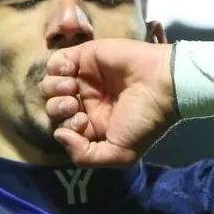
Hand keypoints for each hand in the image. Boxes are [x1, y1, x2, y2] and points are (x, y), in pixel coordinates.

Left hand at [41, 39, 176, 166]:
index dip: (66, 128)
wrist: (163, 85)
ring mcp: (85, 78)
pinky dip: (56, 68)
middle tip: (75, 106)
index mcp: (95, 125)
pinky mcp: (85, 56)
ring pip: (50, 86)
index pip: (64, 128)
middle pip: (53, 107)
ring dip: (54, 90)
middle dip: (58, 109)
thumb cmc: (144, 121)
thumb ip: (85, 156)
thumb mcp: (120, 154)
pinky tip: (70, 73)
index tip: (84, 123)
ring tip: (73, 89)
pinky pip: (55, 61)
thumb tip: (59, 135)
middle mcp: (87, 102)